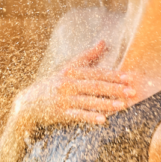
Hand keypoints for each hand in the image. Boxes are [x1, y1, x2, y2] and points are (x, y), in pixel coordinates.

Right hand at [16, 41, 134, 125]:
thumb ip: (88, 56)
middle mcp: (67, 83)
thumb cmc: (53, 84)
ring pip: (88, 101)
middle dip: (115, 89)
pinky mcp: (59, 113)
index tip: (129, 77)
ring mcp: (63, 99)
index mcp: (71, 71)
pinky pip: (77, 115)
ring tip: (122, 106)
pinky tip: (103, 120)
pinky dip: (90, 117)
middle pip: (95, 86)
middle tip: (132, 92)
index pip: (96, 72)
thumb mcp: (68, 67)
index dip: (114, 75)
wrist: (28, 104)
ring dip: (106, 103)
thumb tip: (104, 42)